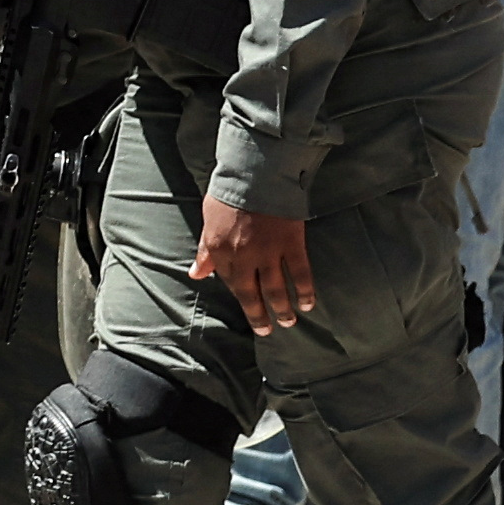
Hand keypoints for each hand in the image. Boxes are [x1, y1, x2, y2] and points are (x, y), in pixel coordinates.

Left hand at [192, 201, 315, 333]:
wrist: (256, 173)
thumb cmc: (229, 194)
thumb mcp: (208, 221)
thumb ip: (205, 251)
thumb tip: (196, 273)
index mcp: (220, 251)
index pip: (230, 283)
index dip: (241, 298)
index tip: (248, 310)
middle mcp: (243, 257)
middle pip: (253, 294)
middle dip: (260, 316)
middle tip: (267, 331)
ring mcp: (269, 253)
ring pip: (276, 289)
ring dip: (283, 309)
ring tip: (289, 322)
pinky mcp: (292, 245)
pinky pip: (300, 274)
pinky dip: (304, 290)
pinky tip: (308, 303)